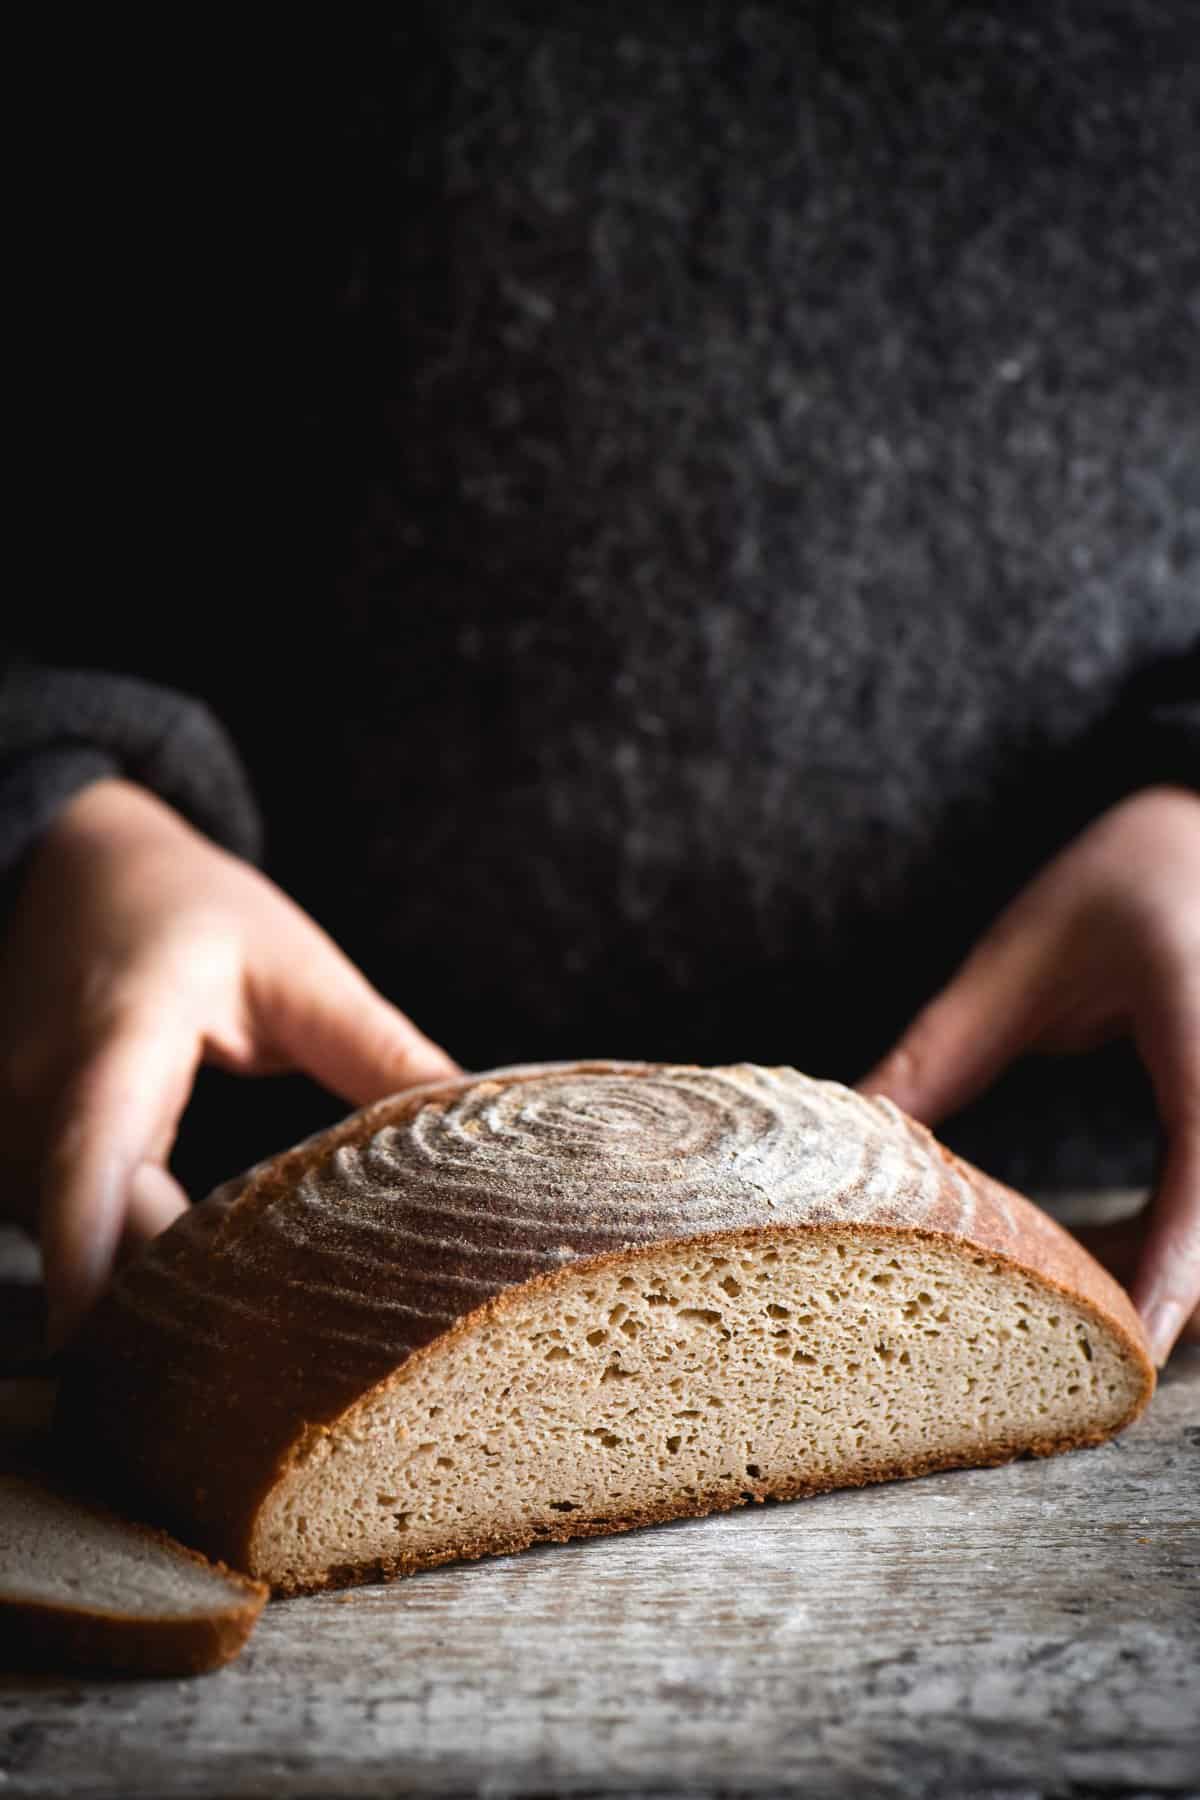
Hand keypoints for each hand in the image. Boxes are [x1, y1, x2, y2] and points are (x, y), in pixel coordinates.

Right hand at [0, 778, 459, 1347]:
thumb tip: (476, 1120)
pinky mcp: (13, 1147)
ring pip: (76, 1236)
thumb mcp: (296, 965)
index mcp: (119, 1036)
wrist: (78, 864)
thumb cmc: (192, 910)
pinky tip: (193, 1287)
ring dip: (146, 1283)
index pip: (90, 1158)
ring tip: (244, 1343)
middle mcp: (38, 1092)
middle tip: (269, 1383)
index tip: (99, 1343)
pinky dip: (124, 1254)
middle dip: (166, 1303)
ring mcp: (9, 1123)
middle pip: (92, 1228)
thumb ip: (379, 1048)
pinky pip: (68, 1221)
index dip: (89, 1254)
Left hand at [858, 785, 1199, 1366]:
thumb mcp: (1018, 961)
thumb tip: (851, 1137)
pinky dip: (1178, 1234)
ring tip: (1082, 1311)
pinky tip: (1112, 1252)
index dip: (1181, 1260)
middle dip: (1169, 1291)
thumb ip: (941, 1054)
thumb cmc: (1114, 881)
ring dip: (1173, 1266)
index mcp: (1198, 1016)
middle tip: (1076, 1358)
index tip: (1143, 1342)